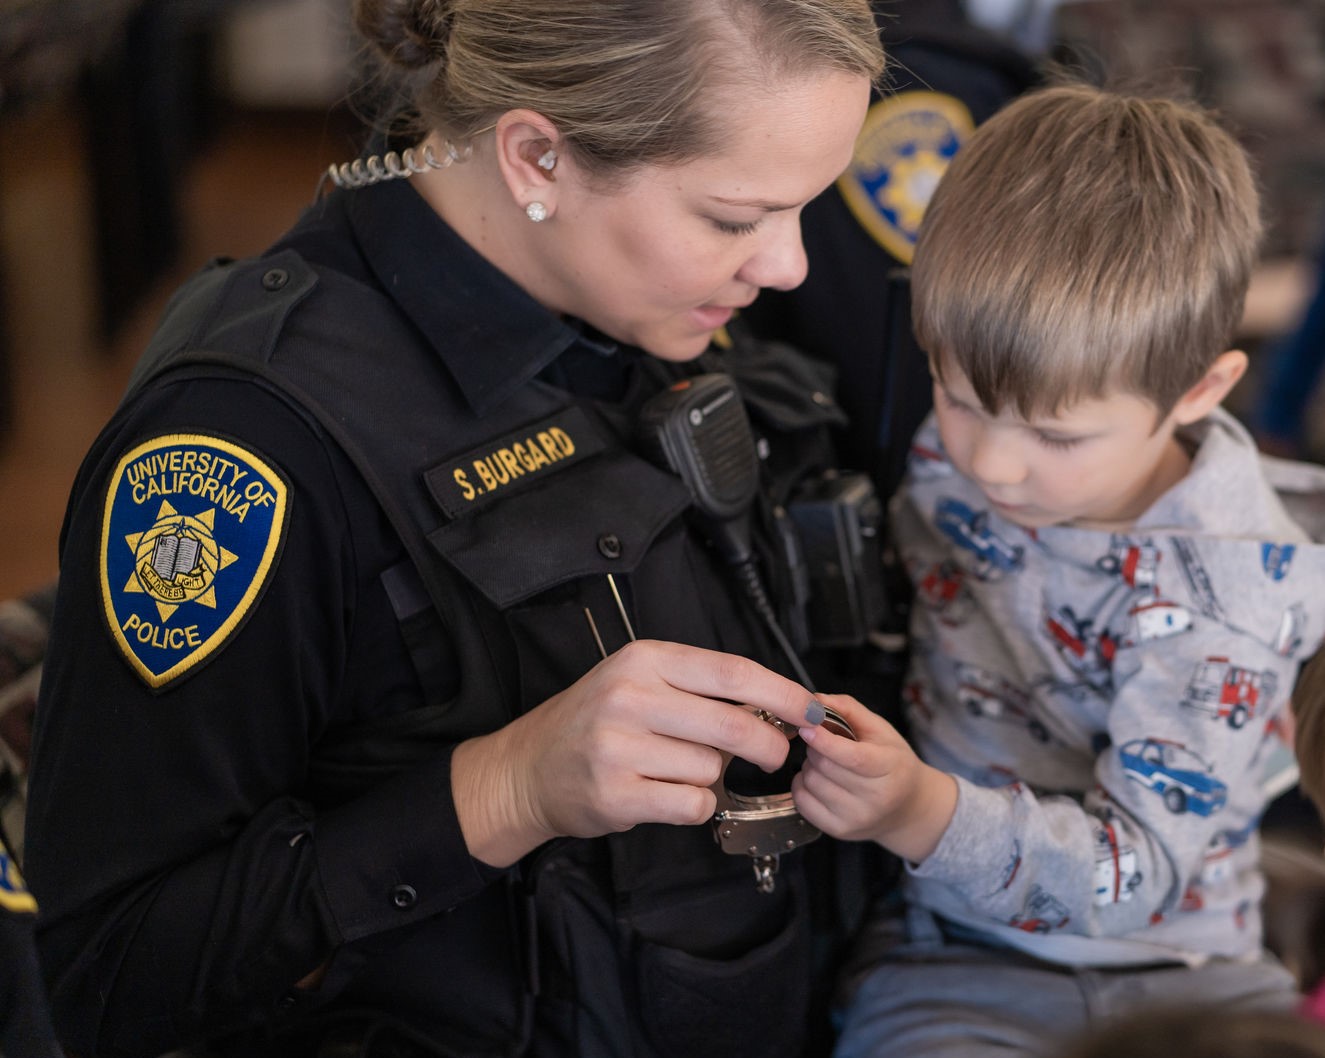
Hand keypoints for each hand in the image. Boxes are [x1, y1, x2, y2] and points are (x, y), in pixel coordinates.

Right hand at [452, 639, 819, 866]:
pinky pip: (692, 804)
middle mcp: (630, 697)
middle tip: (773, 754)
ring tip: (678, 770)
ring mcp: (620, 746)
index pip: (732, 672)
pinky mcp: (616, 793)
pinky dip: (694, 806)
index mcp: (645, 660)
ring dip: (712, 777)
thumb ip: (700, 687)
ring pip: (712, 768)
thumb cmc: (596, 722)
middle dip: (767, 744)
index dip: (781, 693)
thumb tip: (777, 707)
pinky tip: (666, 794)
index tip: (811, 709)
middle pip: (732, 724)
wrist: (530, 767)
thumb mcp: (640, 680)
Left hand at [792, 693, 956, 863]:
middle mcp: (875, 798)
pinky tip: (818, 780)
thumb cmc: (893, 763)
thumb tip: (815, 700)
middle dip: (816, 748)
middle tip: (823, 743)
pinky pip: (802, 802)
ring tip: (825, 763)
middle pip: (825, 767)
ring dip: (810, 766)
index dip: (825, 740)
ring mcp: (857, 818)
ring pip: (811, 783)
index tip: (807, 726)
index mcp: (890, 768)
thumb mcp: (880, 729)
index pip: (852, 757)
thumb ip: (847, 709)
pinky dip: (802, 786)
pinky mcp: (840, 831)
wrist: (908, 807)